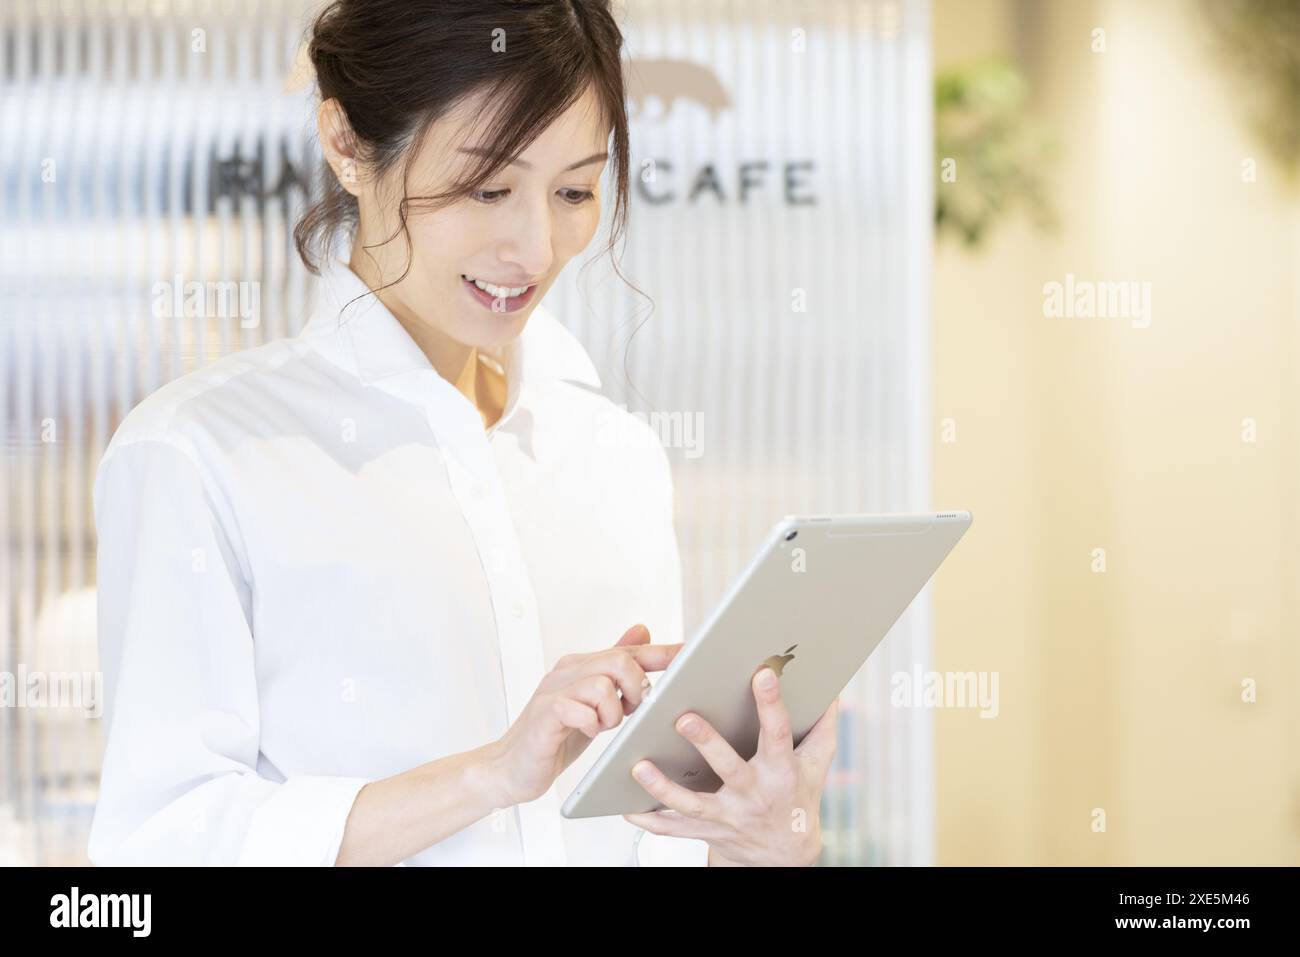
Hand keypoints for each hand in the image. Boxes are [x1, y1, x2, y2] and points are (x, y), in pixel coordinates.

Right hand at [483, 624, 681, 806]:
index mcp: (583, 666)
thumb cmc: (555, 735)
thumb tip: (642, 630)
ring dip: (612, 712)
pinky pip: (578, 710)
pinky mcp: (545, 715)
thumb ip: (615, 670)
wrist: (511, 768)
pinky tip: (586, 732)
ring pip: (602, 684)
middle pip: (619, 661)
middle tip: (629, 710)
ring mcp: (554, 691)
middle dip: (635, 689)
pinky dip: (591, 724)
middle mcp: (568, 671)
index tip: (691, 654)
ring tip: (602, 726)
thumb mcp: (593, 702)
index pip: (629, 652)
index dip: (663, 653)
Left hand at [623, 667, 837, 866]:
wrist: (786, 854)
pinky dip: (649, 822)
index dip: (771, 704)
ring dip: (663, 787)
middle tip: (683, 717)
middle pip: (728, 767)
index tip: (763, 673)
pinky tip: (625, 809)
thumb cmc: (799, 795)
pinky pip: (674, 830)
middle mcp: (754, 794)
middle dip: (706, 743)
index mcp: (781, 771)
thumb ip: (823, 724)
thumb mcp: (817, 763)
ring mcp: (728, 817)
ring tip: (638, 765)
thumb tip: (832, 686)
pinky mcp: (707, 832)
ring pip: (692, 803)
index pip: (778, 733)